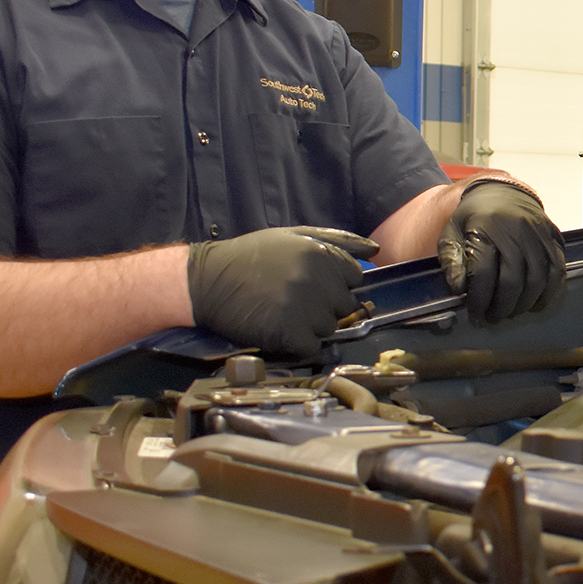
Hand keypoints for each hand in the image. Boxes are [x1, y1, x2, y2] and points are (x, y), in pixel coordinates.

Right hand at [186, 226, 375, 355]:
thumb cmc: (251, 257)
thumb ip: (338, 241)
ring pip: (330, 329)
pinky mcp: (290, 333)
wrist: (206, 280)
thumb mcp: (293, 236)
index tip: (310, 285)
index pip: (354, 279)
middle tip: (292, 301)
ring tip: (281, 312)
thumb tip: (376, 250)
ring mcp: (305, 308)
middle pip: (345, 307)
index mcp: (321, 254)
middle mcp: (317, 280)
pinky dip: (298, 344)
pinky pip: (312, 347)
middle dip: (324, 306)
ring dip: (310, 326)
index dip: (334, 284)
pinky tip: (277, 329)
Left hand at [439, 183, 564, 321]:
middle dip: (502, 306)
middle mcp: (515, 230)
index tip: (475, 313)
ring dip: (524, 303)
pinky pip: (558, 270)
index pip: (484, 273)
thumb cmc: (474, 217)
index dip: (479, 299)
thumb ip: (450, 260)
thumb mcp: (451, 232)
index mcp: (486, 227)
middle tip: (493, 317)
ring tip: (512, 311)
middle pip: (512, 280)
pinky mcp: (553, 238)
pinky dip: (549, 292)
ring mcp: (537, 234)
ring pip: (537, 279)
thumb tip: (459, 288)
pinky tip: (536, 302)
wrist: (501, 191)